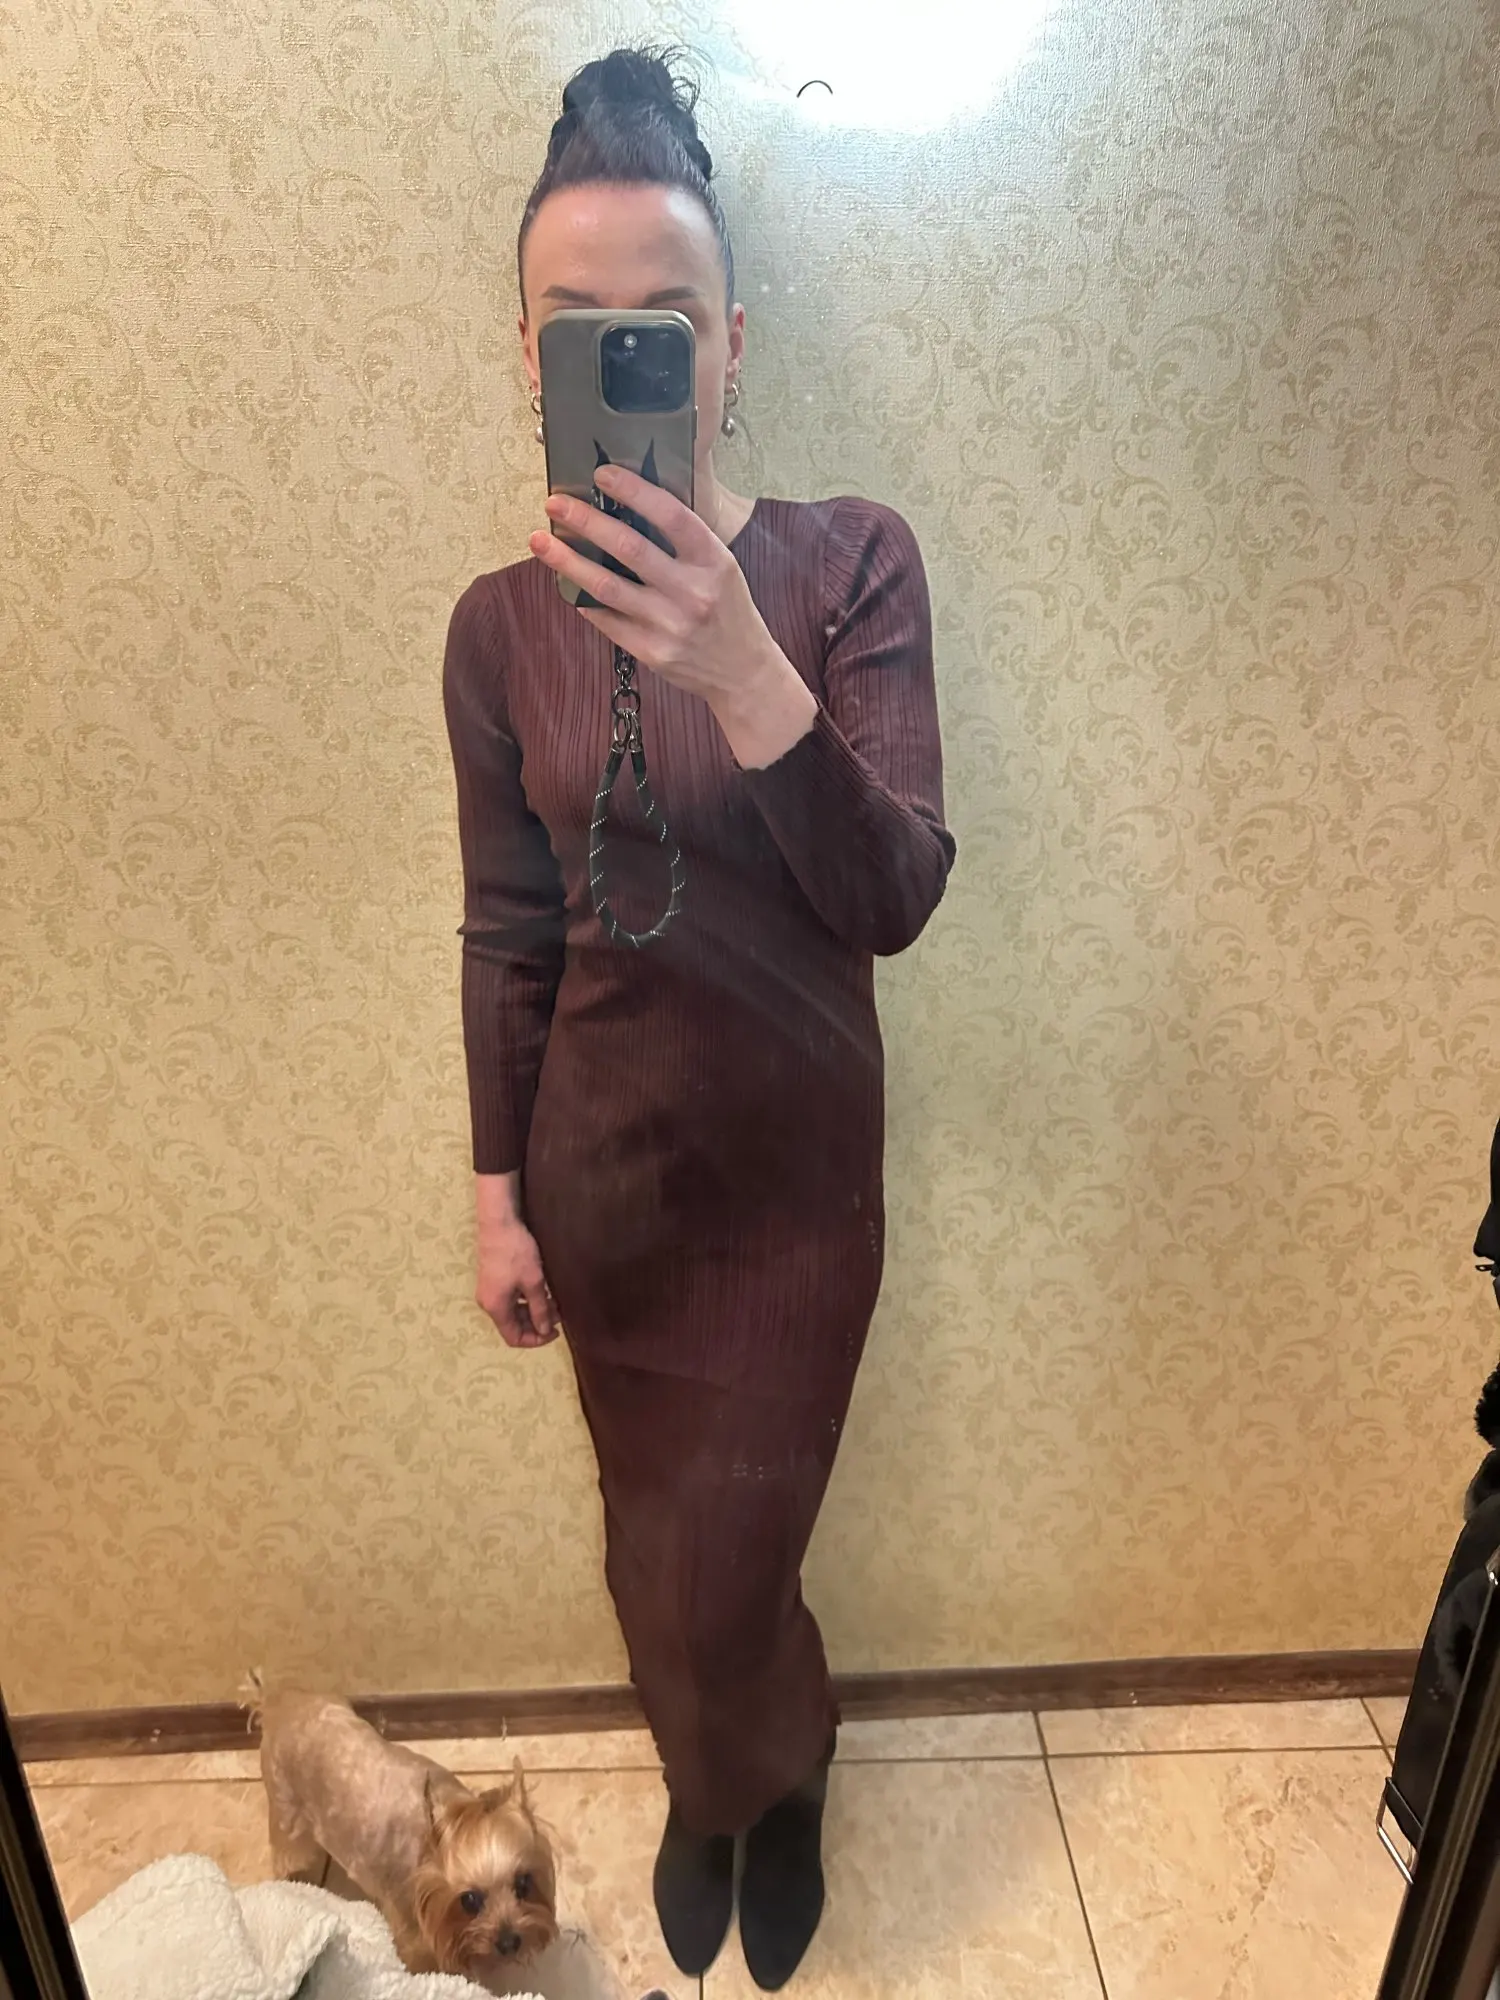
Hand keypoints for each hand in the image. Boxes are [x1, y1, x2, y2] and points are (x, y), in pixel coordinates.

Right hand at [474, 1174, 559, 1349]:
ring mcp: (488, 1291)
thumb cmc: (516, 1253)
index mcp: (496, 1307)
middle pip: (513, 1325)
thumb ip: (540, 1309)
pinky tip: (541, 1291)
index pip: (514, 1338)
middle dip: (536, 1323)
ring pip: (512, 1312)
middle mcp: (488, 1303)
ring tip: (554, 1301)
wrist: (499, 1223)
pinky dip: (525, 1300)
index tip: (555, 1331)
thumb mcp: (534, 1282)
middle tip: (558, 1313)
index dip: (535, 1339)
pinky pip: (509, 1300)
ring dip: (532, 1310)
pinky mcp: (492, 1280)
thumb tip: (545, 1330)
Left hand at [528, 465, 816, 765]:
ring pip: (605, 586)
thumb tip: (630, 505)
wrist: (744, 672)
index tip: (601, 474)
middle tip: (555, 502)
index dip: (633, 490)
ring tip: (540, 541)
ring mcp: (670, 625)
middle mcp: (692, 591)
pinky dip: (582, 599)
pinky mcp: (652, 652)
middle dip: (585, 520)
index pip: (669, 515)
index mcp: (713, 560)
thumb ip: (684, 541)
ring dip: (567, 560)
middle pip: (628, 547)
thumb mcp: (721, 566)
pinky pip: (606, 619)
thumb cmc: (728, 610)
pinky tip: (564, 581)